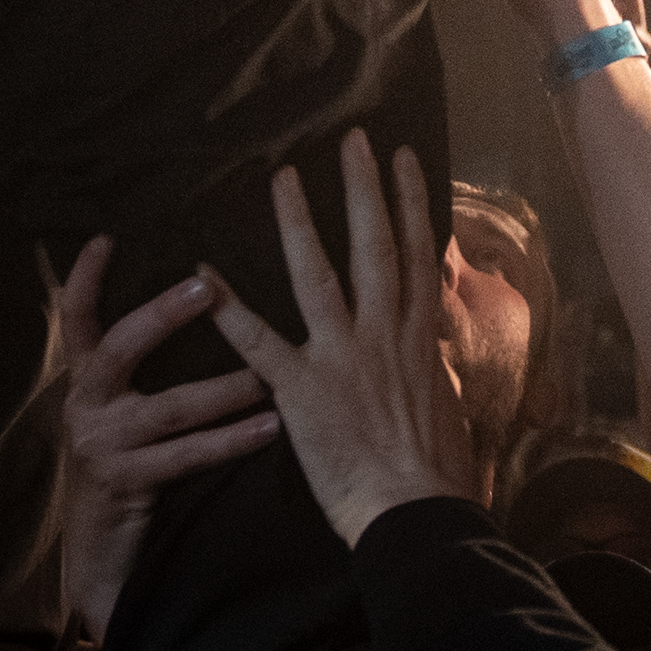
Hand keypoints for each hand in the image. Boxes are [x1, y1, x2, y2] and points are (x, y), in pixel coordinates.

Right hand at [54, 241, 279, 640]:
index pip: (76, 319)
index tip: (106, 238)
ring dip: (223, 389)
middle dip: (162, 314)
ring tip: (267, 374)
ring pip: (168, 408)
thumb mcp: (126, 410)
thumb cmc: (131, 464)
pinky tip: (270, 427)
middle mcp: (86, 406)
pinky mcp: (125, 483)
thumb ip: (145, 366)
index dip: (83, 279)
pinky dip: (232, 441)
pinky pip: (186, 456)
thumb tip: (201, 298)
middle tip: (207, 285)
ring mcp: (102, 446)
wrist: (102, 554)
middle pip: (118, 347)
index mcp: (87, 381)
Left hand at [205, 132, 481, 547]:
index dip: (410, 201)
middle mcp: (385, 333)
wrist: (414, 511)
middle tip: (353, 139)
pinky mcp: (302, 389)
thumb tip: (431, 340)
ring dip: (299, 224)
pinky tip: (203, 275)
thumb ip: (431, 362)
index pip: (418, 253)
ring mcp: (342, 356)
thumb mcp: (447, 403)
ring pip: (318, 275)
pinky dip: (230, 308)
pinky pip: (259, 342)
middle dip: (365, 188)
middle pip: (376, 246)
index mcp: (419, 336)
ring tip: (283, 178)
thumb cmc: (437, 470)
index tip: (403, 158)